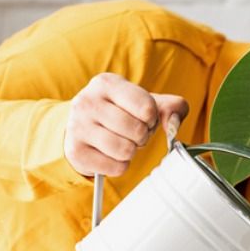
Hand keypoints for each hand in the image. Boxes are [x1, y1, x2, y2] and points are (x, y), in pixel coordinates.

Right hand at [64, 73, 187, 176]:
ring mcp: (77, 127)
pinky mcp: (76, 152)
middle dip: (143, 137)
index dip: (153, 119)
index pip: (147, 107)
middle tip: (133, 134)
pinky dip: (120, 165)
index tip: (145, 119)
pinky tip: (112, 155)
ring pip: (125, 150)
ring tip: (123, 143)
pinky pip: (115, 167)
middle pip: (137, 130)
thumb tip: (173, 123)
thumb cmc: (120, 112)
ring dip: (131, 152)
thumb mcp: (146, 102)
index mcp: (107, 83)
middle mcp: (87, 101)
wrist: (81, 128)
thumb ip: (173, 107)